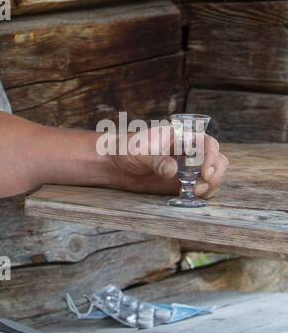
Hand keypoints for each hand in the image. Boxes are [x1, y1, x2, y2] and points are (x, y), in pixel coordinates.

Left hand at [105, 124, 228, 198]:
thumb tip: (173, 170)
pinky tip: (190, 196)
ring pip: (213, 175)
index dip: (211, 155)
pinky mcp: (182, 183)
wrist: (115, 164)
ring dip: (211, 185)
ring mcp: (187, 168)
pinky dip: (202, 193)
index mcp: (181, 136)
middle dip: (216, 172)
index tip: (204, 171)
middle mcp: (188, 151)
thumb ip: (156, 160)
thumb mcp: (139, 152)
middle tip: (204, 183)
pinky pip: (201, 188)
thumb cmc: (126, 149)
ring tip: (195, 192)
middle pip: (217, 159)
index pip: (207, 142)